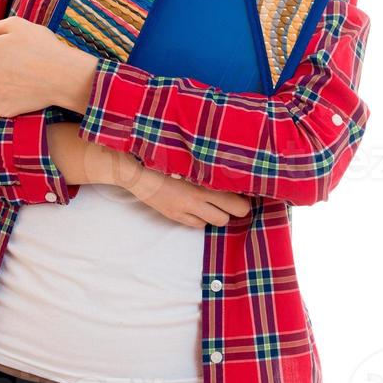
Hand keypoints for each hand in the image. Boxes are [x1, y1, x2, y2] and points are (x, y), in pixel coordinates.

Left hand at [0, 16, 85, 116]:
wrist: (62, 75)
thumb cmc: (41, 46)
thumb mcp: (16, 23)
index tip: (11, 52)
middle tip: (20, 65)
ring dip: (3, 84)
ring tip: (24, 77)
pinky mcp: (1, 109)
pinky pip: (2, 102)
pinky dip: (11, 99)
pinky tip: (25, 91)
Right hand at [120, 162, 252, 228]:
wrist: (136, 169)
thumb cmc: (164, 158)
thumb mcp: (189, 159)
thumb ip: (210, 167)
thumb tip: (233, 172)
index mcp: (202, 183)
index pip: (236, 203)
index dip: (244, 200)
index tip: (246, 192)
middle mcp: (196, 200)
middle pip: (228, 217)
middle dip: (233, 210)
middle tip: (233, 199)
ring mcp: (184, 211)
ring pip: (215, 222)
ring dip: (217, 214)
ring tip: (214, 200)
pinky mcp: (174, 216)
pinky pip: (197, 224)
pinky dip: (201, 217)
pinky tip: (197, 205)